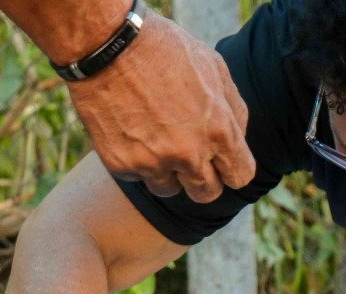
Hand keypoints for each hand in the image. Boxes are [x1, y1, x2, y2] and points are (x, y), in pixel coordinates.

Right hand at [66, 12, 256, 202]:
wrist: (105, 46)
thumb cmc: (163, 50)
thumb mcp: (213, 66)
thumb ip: (233, 109)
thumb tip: (239, 139)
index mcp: (218, 130)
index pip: (240, 176)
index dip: (232, 169)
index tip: (222, 162)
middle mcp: (188, 153)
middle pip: (207, 194)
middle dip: (203, 179)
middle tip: (190, 156)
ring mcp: (153, 163)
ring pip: (170, 190)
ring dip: (167, 171)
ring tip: (155, 137)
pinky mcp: (122, 166)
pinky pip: (138, 177)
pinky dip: (137, 160)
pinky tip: (132, 130)